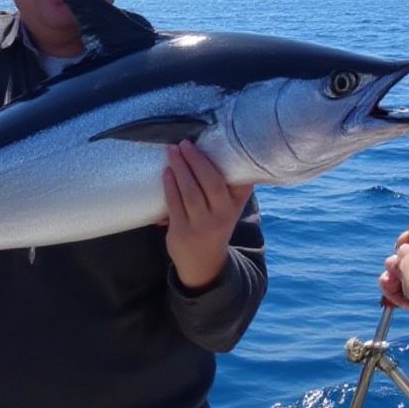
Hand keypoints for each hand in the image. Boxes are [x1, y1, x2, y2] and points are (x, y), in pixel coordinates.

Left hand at [162, 140, 253, 290]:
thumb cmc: (214, 224)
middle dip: (197, 161)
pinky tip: (166, 172)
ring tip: (172, 151)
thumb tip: (214, 148)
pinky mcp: (182, 232)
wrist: (203, 264)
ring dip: (181, 169)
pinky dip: (170, 186)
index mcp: (235, 207)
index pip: (241, 184)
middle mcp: (223, 216)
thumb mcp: (228, 208)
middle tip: (185, 143)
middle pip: (212, 184)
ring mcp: (202, 225)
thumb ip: (227, 186)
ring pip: (191, 192)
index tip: (223, 143)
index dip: (234, 165)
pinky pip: (175, 205)